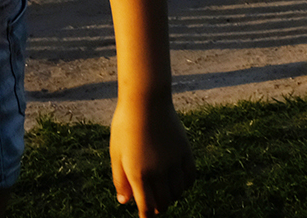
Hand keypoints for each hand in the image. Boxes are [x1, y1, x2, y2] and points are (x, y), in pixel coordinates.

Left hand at [111, 93, 194, 216]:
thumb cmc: (126, 125)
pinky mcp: (186, 152)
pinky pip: (190, 178)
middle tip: (154, 205)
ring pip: (178, 192)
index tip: (146, 216)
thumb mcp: (116, 152)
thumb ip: (120, 179)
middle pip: (164, 203)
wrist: (146, 100)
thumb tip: (125, 202)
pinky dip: (185, 184)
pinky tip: (178, 182)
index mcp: (138, 173)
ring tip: (164, 191)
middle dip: (159, 207)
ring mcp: (174, 163)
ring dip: (171, 196)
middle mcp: (158, 172)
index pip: (147, 207)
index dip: (147, 216)